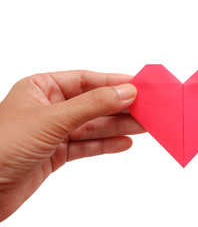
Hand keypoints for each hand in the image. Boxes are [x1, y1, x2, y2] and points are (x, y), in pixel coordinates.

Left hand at [0, 71, 144, 220]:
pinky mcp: (57, 153)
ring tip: (144, 126)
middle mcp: (50, 108)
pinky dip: (106, 145)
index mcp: (42, 88)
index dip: (113, 83)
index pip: (86, 80)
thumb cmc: (0, 146)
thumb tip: (125, 92)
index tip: (139, 86)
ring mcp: (54, 131)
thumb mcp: (52, 119)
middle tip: (147, 109)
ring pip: (94, 126)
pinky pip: (87, 146)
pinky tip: (125, 143)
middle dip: (120, 107)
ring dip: (119, 126)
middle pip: (94, 104)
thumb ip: (91, 105)